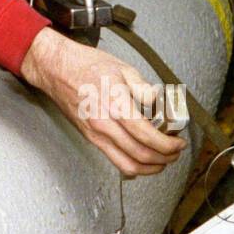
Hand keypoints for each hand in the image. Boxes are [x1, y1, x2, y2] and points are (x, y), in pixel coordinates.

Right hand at [20, 28, 185, 175]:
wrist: (56, 69)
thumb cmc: (85, 65)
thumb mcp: (122, 68)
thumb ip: (144, 88)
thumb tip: (158, 104)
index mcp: (115, 104)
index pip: (147, 136)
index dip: (167, 144)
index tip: (178, 142)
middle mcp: (104, 124)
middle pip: (140, 155)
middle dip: (164, 158)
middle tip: (175, 151)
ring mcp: (96, 134)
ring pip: (128, 164)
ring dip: (150, 167)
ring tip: (163, 159)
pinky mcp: (90, 138)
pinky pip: (115, 160)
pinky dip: (133, 166)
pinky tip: (143, 159)